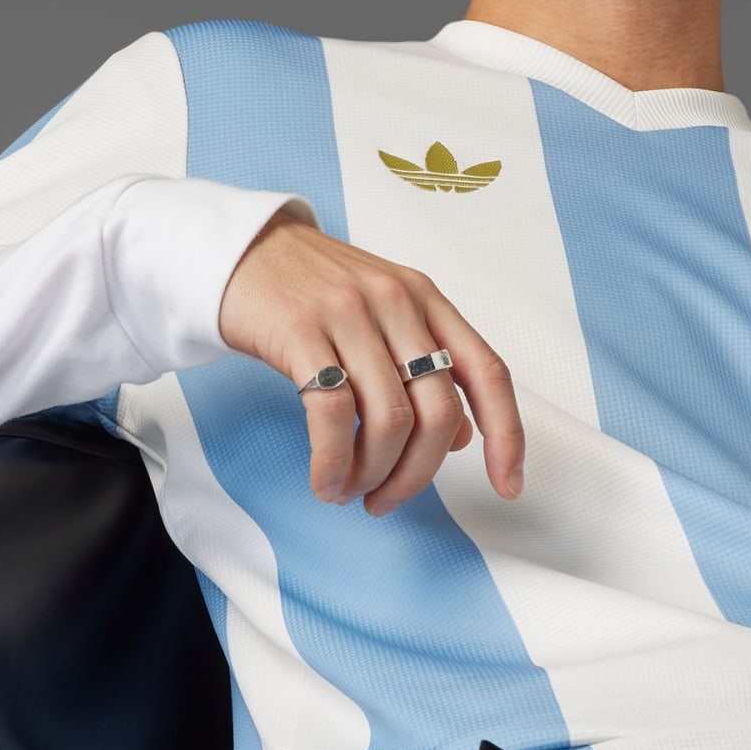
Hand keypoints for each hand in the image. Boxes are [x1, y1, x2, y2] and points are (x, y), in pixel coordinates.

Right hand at [217, 209, 523, 516]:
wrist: (242, 249)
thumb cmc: (313, 289)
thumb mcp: (384, 316)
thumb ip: (428, 368)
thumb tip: (463, 437)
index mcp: (427, 300)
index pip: (488, 373)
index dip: (506, 436)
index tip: (508, 485)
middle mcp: (397, 302)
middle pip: (438, 411)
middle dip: (417, 474)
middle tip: (387, 500)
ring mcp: (349, 313)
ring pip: (390, 419)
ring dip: (372, 474)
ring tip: (350, 490)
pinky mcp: (300, 330)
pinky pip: (333, 415)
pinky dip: (334, 463)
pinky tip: (326, 480)